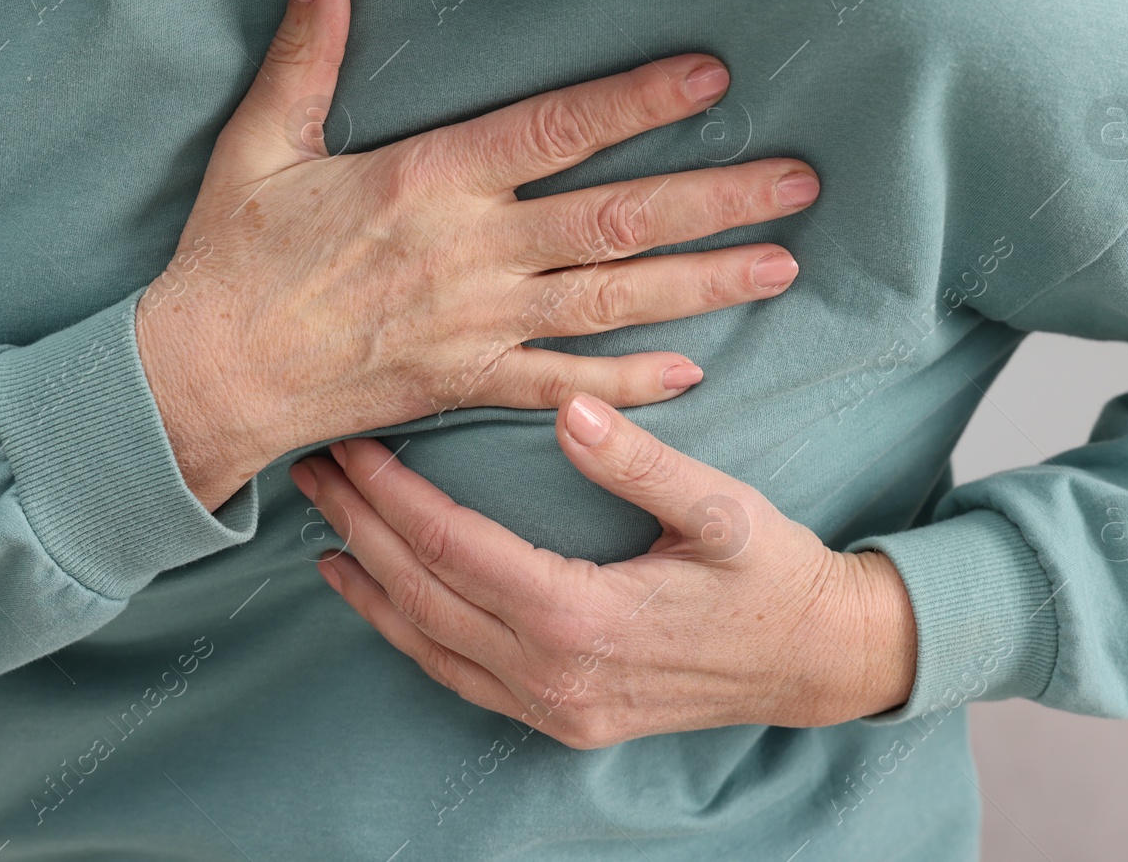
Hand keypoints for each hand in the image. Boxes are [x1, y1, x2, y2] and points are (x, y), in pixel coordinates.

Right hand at [138, 0, 820, 508]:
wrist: (210, 375)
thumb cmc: (233, 258)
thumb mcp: (261, 144)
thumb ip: (306, 56)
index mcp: (429, 179)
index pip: (556, 130)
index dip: (637, 102)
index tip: (710, 79)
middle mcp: (472, 251)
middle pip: (617, 219)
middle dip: (716, 199)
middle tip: (799, 184)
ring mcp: (479, 324)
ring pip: (614, 300)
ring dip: (704, 283)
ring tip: (781, 264)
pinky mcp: (469, 383)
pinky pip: (567, 387)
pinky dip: (631, 383)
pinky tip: (694, 371)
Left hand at [290, 394, 917, 746]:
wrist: (816, 661)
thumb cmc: (771, 575)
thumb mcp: (721, 510)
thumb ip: (640, 462)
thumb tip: (569, 409)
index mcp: (582, 617)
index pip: (452, 547)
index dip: (392, 494)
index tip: (353, 444)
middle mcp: (552, 674)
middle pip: (422, 593)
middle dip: (360, 527)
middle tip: (312, 470)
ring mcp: (552, 707)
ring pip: (426, 643)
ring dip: (368, 582)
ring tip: (323, 527)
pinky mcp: (560, 719)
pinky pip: (457, 676)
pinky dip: (405, 633)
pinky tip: (378, 598)